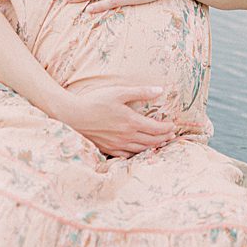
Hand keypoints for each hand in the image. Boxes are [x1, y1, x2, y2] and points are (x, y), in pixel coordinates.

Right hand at [58, 82, 174, 157]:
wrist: (73, 116)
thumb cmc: (96, 101)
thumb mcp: (119, 92)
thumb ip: (141, 92)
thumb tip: (160, 90)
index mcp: (131, 121)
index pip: (156, 128)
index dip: (167, 128)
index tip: (173, 126)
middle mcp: (127, 136)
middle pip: (151, 141)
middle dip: (163, 138)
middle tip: (171, 136)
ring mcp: (117, 145)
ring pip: (141, 150)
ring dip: (153, 147)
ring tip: (160, 144)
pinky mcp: (108, 149)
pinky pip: (127, 156)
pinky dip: (137, 154)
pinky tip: (138, 151)